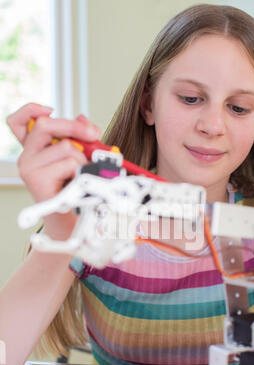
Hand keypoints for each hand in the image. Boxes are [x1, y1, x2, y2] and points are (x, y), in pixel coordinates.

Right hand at [7, 103, 100, 237]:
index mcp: (33, 150)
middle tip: (94, 135)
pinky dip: (80, 172)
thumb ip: (80, 138)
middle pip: (44, 125)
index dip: (30, 110)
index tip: (50, 109)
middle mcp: (26, 157)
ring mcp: (29, 168)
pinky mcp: (37, 180)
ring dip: (82, 159)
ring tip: (80, 176)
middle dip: (74, 126)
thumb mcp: (78, 159)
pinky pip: (69, 163)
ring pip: (65, 147)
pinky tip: (75, 185)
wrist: (70, 222)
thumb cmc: (75, 190)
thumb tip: (85, 119)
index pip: (17, 122)